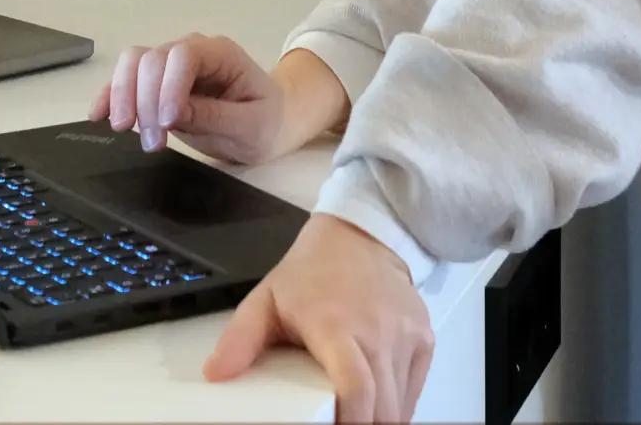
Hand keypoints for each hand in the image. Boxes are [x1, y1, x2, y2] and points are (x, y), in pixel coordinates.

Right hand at [94, 39, 347, 165]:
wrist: (271, 122)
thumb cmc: (268, 121)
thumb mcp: (251, 126)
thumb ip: (214, 116)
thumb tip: (172, 113)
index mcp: (220, 54)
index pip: (183, 56)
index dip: (169, 86)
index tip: (167, 124)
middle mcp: (191, 52)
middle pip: (151, 58)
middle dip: (144, 99)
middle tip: (151, 142)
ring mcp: (171, 67)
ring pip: (133, 64)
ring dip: (123, 97)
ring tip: (126, 131)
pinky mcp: (156, 86)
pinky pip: (127, 81)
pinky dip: (109, 95)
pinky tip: (97, 116)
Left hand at [207, 213, 433, 421]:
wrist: (361, 235)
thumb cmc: (313, 270)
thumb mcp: (267, 298)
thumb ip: (241, 337)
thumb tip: (216, 373)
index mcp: (336, 326)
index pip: (356, 388)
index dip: (350, 423)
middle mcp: (378, 332)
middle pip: (382, 406)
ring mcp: (406, 336)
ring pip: (400, 403)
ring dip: (381, 418)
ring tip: (356, 418)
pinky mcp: (424, 338)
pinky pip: (415, 388)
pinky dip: (397, 405)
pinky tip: (376, 405)